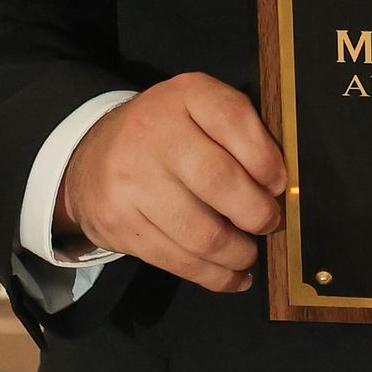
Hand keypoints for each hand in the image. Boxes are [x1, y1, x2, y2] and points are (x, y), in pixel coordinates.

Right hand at [56, 73, 285, 293]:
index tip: (278, 185)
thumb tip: (279, 185)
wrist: (91, 156)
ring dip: (238, 252)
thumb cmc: (168, 134)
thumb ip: (241, 132)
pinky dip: (214, 276)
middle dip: (257, 213)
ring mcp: (130, 180)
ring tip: (249, 252)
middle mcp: (152, 132)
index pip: (232, 119)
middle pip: (218, 181)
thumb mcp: (202, 110)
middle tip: (269, 223)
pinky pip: (177, 260)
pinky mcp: (118, 222)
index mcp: (184, 95)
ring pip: (201, 233)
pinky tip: (232, 275)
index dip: (266, 158)